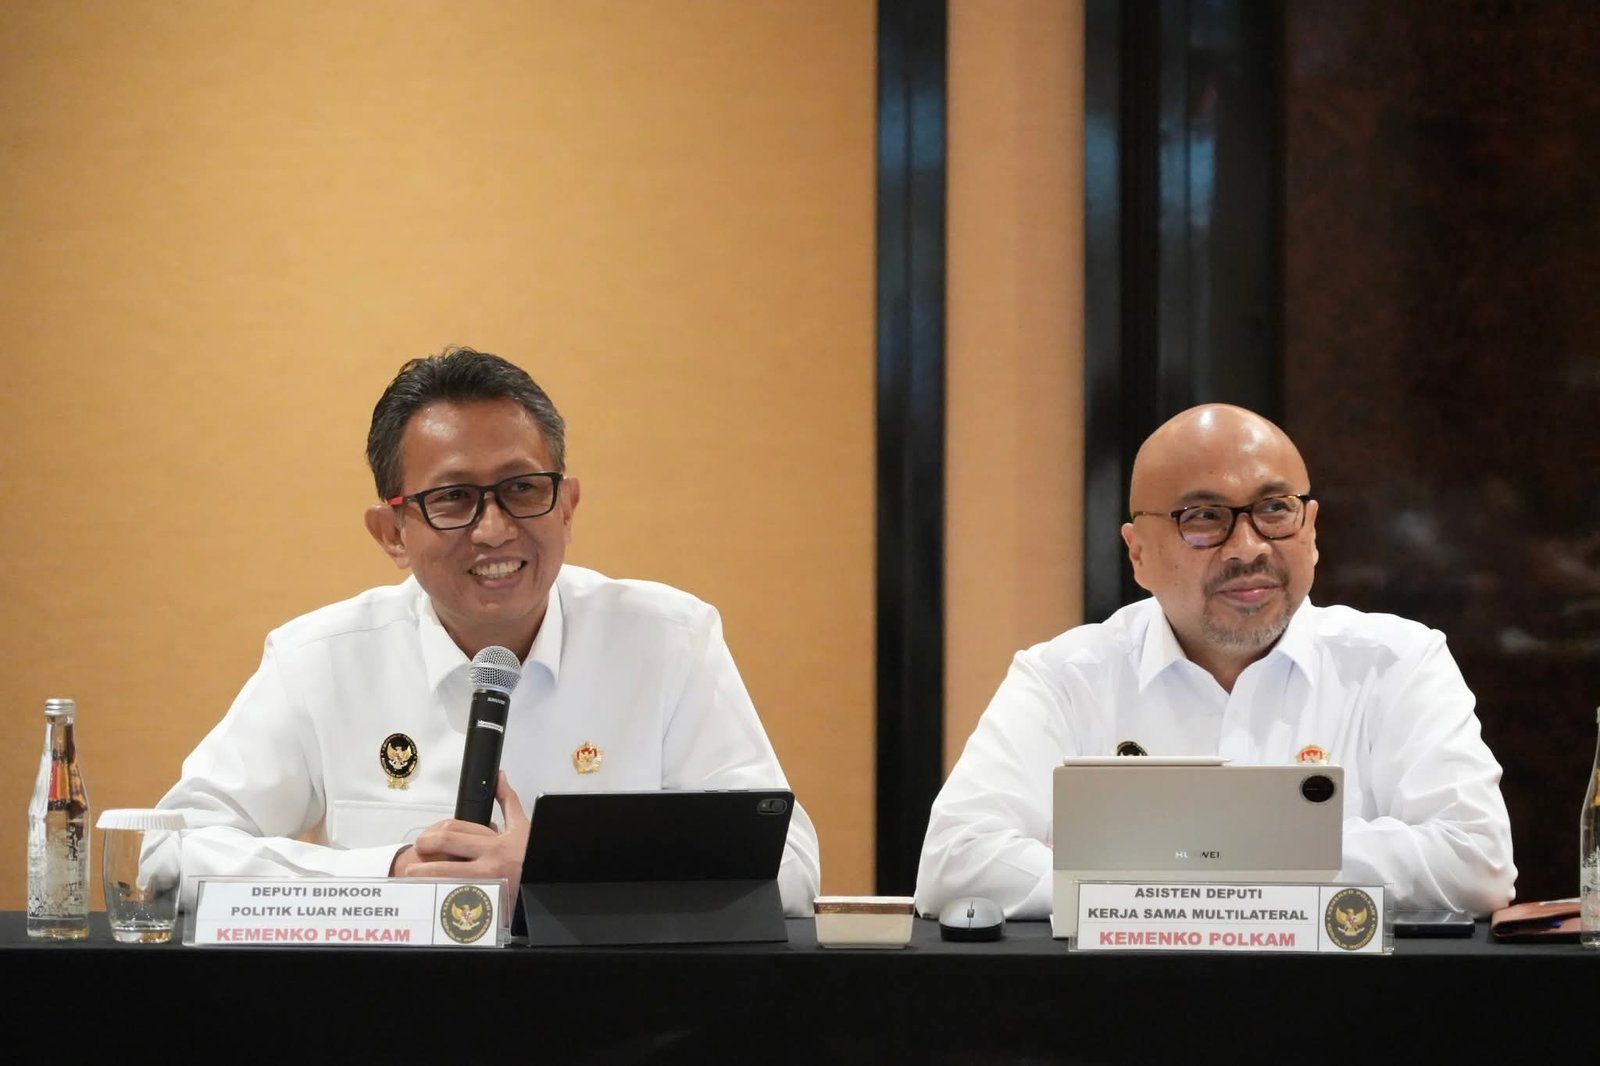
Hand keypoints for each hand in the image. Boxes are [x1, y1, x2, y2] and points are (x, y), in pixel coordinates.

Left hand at [389, 771, 529, 896]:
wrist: (547, 884)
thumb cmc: (532, 856)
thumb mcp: (522, 827)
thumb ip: (508, 802)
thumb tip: (499, 778)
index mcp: (493, 844)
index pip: (455, 831)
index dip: (434, 832)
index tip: (426, 838)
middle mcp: (487, 865)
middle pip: (445, 848)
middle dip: (424, 848)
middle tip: (415, 851)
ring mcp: (483, 887)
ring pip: (444, 877)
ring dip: (423, 875)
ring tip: (411, 875)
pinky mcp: (483, 905)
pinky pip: (455, 899)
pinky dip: (439, 895)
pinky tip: (429, 894)